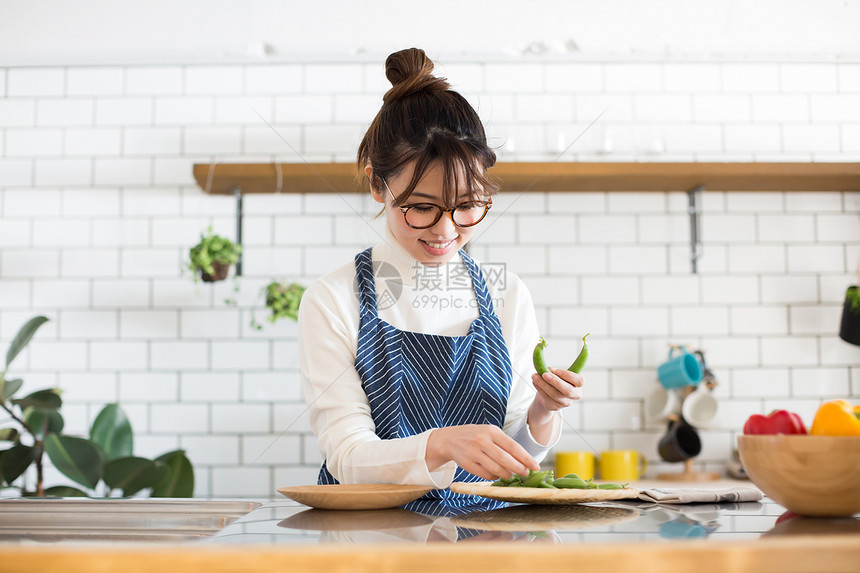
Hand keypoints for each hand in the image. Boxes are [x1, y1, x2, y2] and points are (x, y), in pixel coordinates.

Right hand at [425, 424, 539, 480]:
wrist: (450, 439)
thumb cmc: (476, 435)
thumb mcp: (490, 433)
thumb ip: (505, 444)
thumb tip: (523, 461)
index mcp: (492, 431)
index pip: (513, 447)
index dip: (526, 458)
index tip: (535, 466)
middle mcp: (482, 441)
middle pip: (506, 459)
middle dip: (519, 469)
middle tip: (525, 474)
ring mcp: (474, 453)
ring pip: (496, 469)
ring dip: (507, 474)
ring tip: (511, 475)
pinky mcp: (467, 464)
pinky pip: (486, 474)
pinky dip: (494, 476)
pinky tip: (497, 474)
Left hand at [531, 368, 582, 413]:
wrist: (549, 394)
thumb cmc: (556, 380)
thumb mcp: (558, 374)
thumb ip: (555, 371)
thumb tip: (546, 369)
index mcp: (578, 384)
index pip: (580, 381)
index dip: (569, 376)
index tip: (557, 370)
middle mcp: (575, 395)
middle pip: (568, 390)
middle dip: (555, 382)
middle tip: (544, 374)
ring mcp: (566, 402)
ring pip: (555, 394)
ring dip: (543, 384)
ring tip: (534, 376)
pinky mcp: (555, 406)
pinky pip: (547, 398)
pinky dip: (539, 388)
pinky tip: (534, 382)